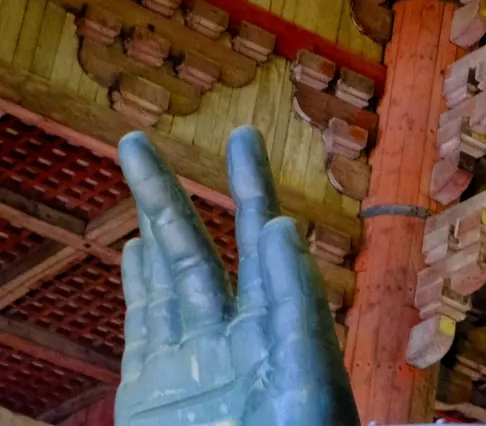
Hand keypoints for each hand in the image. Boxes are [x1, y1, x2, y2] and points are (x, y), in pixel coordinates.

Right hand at [116, 128, 355, 425]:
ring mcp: (193, 364)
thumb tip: (278, 228)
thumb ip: (295, 306)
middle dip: (184, 193)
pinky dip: (136, 287)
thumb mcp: (308, 377)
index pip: (267, 245)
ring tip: (140, 169)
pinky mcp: (154, 395)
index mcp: (285, 330)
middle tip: (164, 137)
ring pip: (167, 278)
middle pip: (206, 249)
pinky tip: (131, 250)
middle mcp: (239, 337)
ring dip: (152, 226)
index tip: (243, 144)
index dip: (254, 194)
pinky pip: (143, 327)